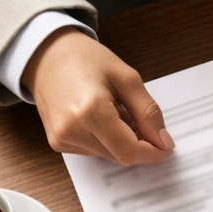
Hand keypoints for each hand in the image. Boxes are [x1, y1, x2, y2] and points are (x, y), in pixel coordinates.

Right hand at [23, 27, 173, 165]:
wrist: (46, 54)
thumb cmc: (85, 60)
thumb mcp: (127, 78)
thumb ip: (148, 112)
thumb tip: (164, 142)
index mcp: (90, 111)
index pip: (130, 151)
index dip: (153, 153)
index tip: (166, 145)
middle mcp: (72, 130)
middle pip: (121, 156)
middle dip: (139, 145)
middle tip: (141, 120)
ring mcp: (61, 139)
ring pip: (109, 156)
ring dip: (122, 142)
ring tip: (117, 112)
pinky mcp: (57, 143)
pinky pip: (94, 151)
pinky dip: (106, 141)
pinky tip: (102, 118)